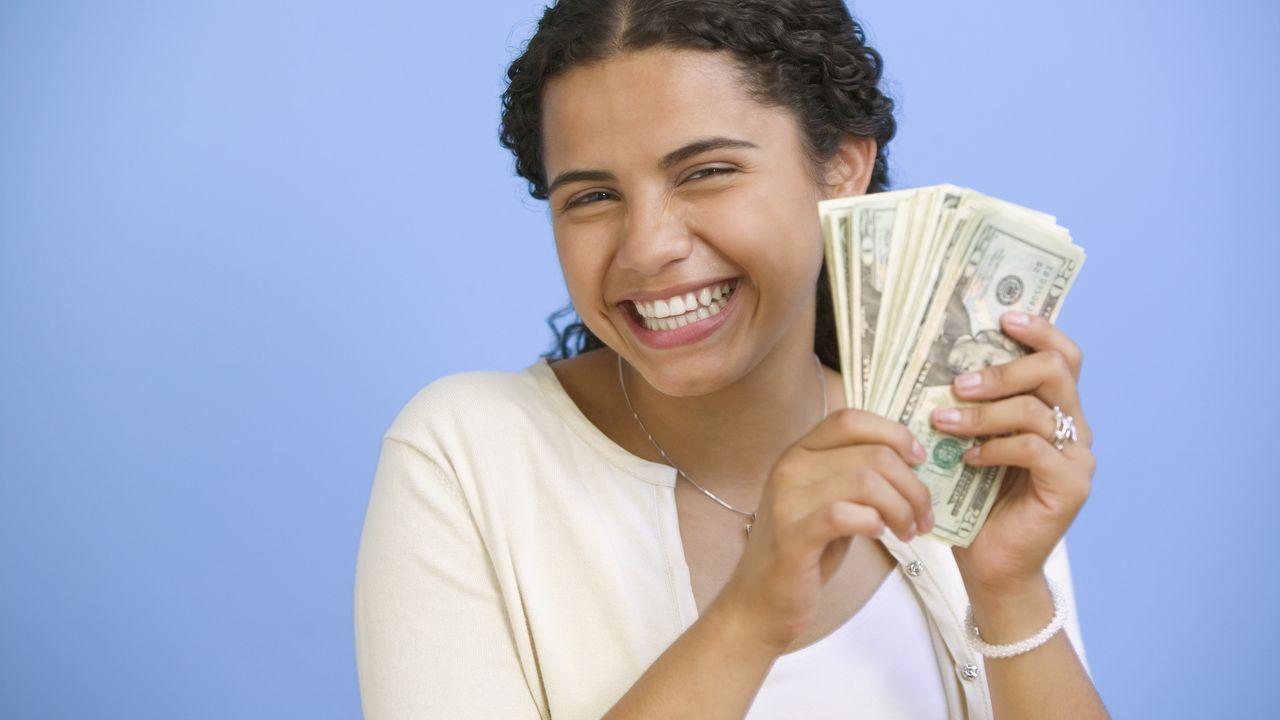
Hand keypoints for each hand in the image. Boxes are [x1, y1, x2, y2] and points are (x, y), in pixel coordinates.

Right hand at [712, 409, 933, 655]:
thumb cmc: (804, 552)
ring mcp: (788, 500)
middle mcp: (790, 467)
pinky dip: (875, 523)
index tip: (919, 459)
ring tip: (908, 531)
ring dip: (902, 508)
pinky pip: (847, 515)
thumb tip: (909, 462)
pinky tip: (880, 536)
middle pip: (872, 454)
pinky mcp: (793, 535)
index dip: (893, 433)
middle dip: (913, 485)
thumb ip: (854, 475)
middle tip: (923, 515)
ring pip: (867, 482)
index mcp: (799, 452)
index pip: (851, 419)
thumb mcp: (828, 501)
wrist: (760, 602)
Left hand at [930, 310, 1094, 596]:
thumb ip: (971, 404)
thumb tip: (935, 360)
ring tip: (943, 422)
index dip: (1039, 330)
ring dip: (983, 412)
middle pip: (1054, 371)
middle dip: (1001, 371)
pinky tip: (967, 458)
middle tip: (957, 384)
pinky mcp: (1070, 486)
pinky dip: (995, 447)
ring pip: (1036, 410)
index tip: (1003, 318)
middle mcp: (1074, 427)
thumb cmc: (975, 499)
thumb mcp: (971, 441)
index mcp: (1055, 409)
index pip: (1063, 355)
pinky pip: (1033, 449)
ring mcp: (1077, 457)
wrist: (991, 565)